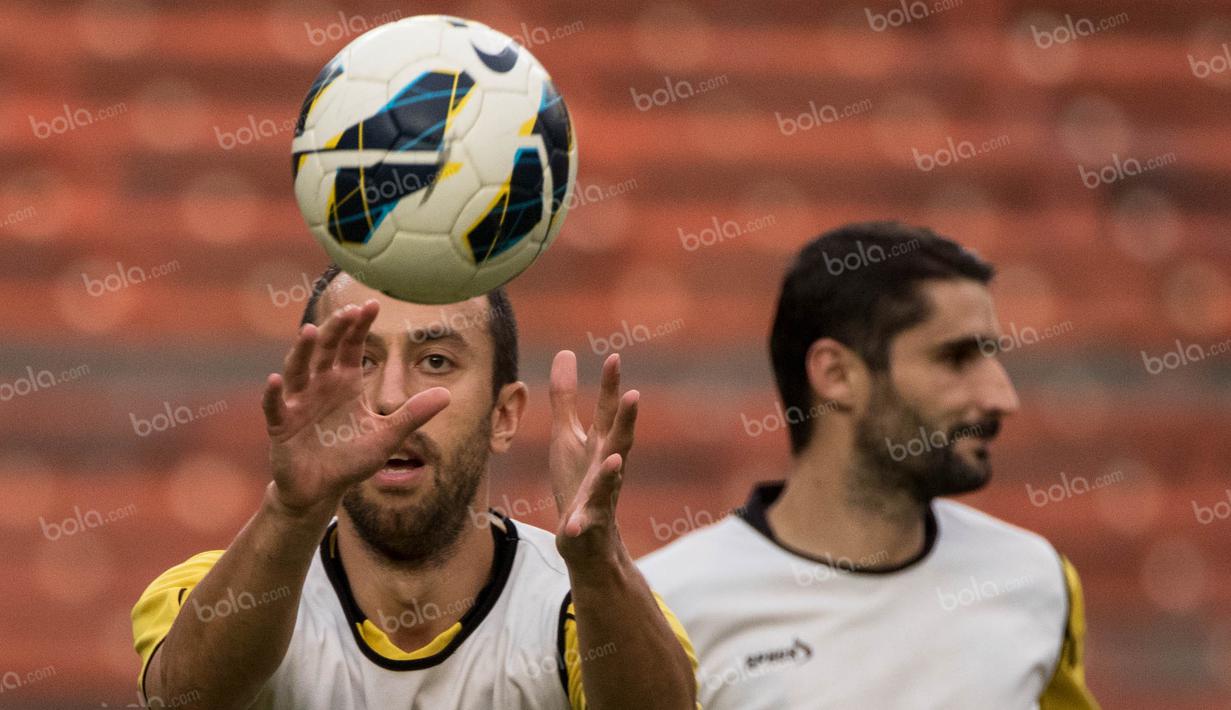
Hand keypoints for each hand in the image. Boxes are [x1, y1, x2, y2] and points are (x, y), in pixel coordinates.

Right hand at [261, 300, 449, 518]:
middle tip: (348, 311)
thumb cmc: (352, 458)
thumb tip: (447, 395)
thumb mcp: (388, 436)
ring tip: (311, 331)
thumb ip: (413, 414)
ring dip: (303, 351)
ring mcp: (298, 402)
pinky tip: (274, 379)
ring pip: (298, 370)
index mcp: (345, 381)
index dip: (360, 326)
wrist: (322, 489)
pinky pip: (275, 407)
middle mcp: (320, 384)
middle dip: (336, 330)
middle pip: (326, 349)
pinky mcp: (281, 425)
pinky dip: (273, 394)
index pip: (352, 346)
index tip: (373, 304)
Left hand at [548, 351, 638, 565]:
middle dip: (626, 419)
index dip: (612, 384)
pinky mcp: (587, 523)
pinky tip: (574, 524)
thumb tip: (565, 353)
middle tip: (634, 395)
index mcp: (602, 444)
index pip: (609, 410)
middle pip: (620, 440)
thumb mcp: (567, 435)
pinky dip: (581, 523)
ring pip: (609, 482)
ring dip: (612, 472)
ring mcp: (600, 496)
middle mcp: (607, 467)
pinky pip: (584, 523)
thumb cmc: (578, 479)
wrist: (587, 538)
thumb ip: (566, 397)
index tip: (614, 357)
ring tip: (615, 460)